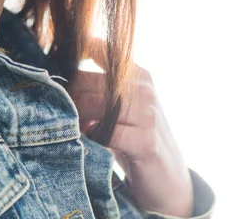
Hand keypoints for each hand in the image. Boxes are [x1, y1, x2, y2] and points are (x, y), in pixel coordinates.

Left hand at [66, 38, 194, 217]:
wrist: (168, 177)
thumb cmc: (134, 135)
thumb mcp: (120, 103)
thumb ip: (97, 84)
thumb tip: (57, 71)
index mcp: (135, 72)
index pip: (96, 48)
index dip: (71, 59)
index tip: (57, 72)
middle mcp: (142, 87)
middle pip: (84, 81)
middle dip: (67, 98)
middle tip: (61, 112)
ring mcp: (147, 113)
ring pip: (91, 104)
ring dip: (75, 118)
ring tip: (75, 127)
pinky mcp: (146, 141)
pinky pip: (105, 132)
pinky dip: (92, 137)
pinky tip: (91, 140)